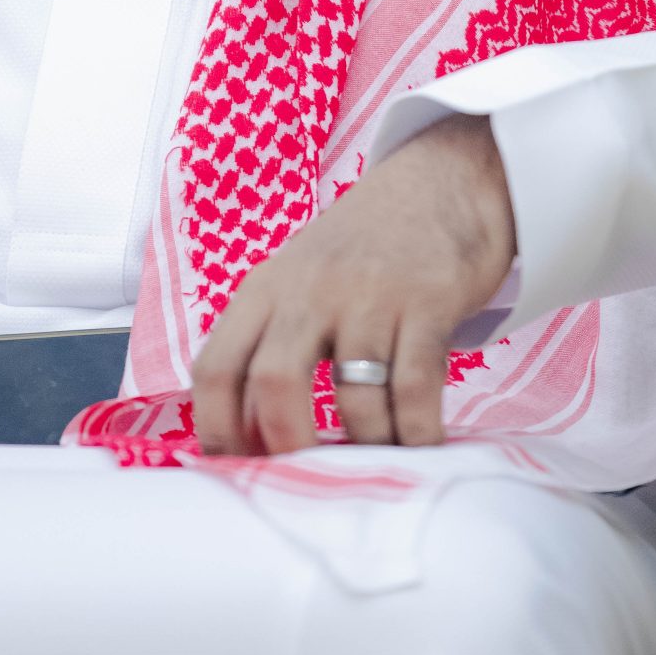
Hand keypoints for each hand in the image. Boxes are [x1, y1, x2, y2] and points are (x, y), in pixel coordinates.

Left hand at [190, 114, 514, 455]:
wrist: (440, 182)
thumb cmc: (363, 249)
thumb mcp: (298, 279)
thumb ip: (272, 342)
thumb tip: (249, 436)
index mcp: (266, 289)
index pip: (216, 366)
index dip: (215, 427)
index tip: (234, 467)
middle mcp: (310, 290)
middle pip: (275, 382)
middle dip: (289, 443)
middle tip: (311, 472)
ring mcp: (370, 294)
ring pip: (354, 396)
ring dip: (368, 442)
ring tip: (380, 453)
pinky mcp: (428, 301)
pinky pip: (416, 386)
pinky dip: (417, 429)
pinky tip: (422, 440)